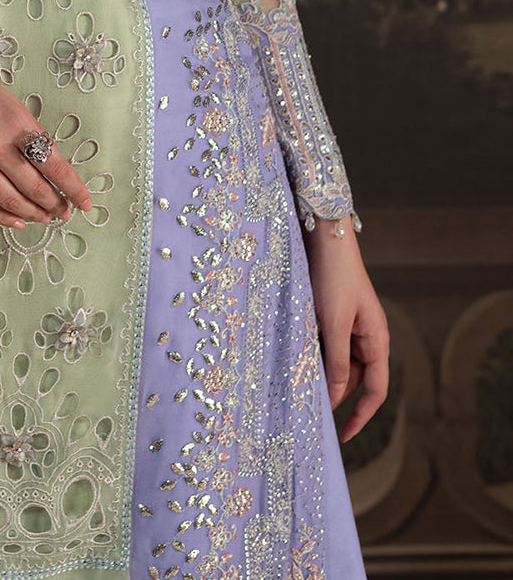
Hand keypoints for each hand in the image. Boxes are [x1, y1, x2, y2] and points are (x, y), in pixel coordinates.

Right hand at [0, 64, 92, 227]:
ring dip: (32, 213)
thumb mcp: (19, 113)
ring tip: (45, 217)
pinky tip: (17, 221)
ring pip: (8, 200)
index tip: (84, 202)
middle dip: (54, 204)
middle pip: (32, 187)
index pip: (54, 165)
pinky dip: (0, 217)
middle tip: (64, 212)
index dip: (73, 188)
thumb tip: (57, 179)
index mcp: (15, 125)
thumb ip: (36, 143)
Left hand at [304, 217, 389, 442]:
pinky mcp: (335, 315)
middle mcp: (368, 336)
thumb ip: (336, 362)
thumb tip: (335, 398)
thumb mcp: (334, 323)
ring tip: (297, 385)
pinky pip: (328, 345)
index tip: (343, 436)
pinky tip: (296, 359)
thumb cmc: (334, 278)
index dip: (362, 416)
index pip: (376, 390)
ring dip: (321, 373)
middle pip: (354, 378)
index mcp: (377, 340)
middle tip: (307, 410)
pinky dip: (315, 355)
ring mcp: (352, 325)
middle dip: (334, 394)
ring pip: (338, 362)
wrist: (326, 238)